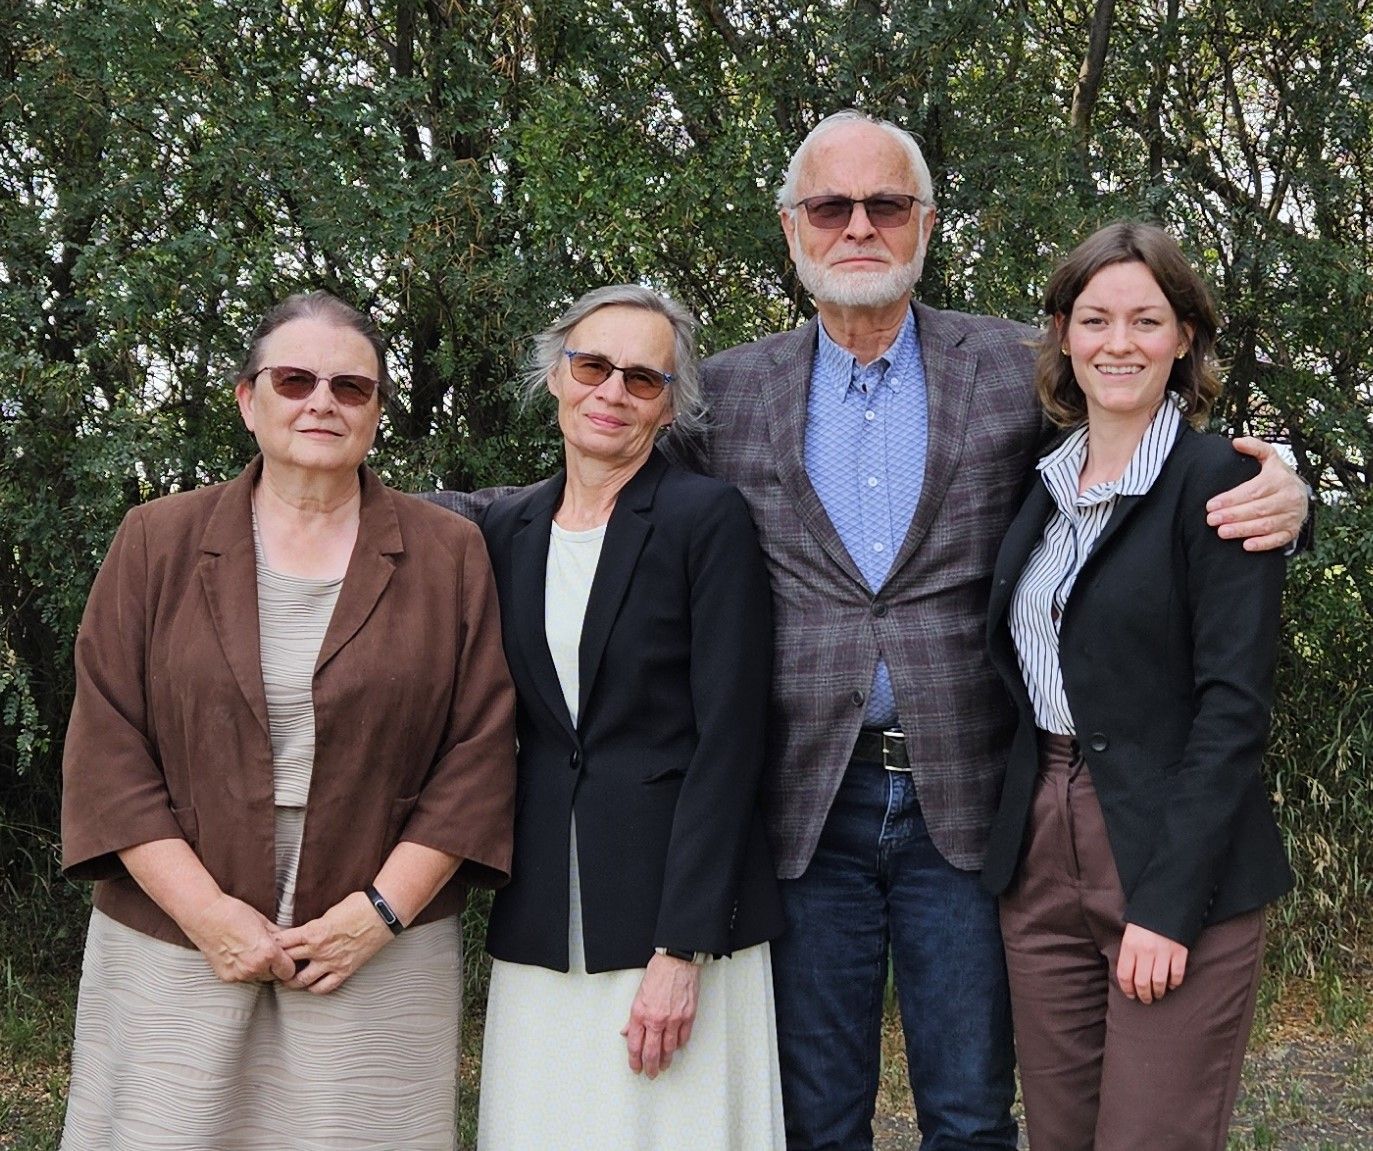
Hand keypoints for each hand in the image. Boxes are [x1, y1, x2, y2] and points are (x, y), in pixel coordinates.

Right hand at [183, 893, 294, 983]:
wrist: (206, 916)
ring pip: (258, 977)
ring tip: (249, 950)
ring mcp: (239, 974)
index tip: (285, 958)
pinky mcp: (226, 976)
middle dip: (273, 966)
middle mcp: (254, 967)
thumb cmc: (234, 913)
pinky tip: (237, 954)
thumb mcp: (263, 921)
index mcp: (268, 952)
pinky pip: (242, 977)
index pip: (288, 971)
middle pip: (274, 975)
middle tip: (265, 951)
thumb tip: (287, 942)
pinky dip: (242, 969)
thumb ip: (278, 936)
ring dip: (258, 968)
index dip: (288, 963)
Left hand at [275, 891, 394, 993]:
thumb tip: (303, 933)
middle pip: (287, 962)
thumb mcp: (329, 912)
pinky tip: (311, 984)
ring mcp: (331, 962)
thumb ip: (314, 926)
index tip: (268, 946)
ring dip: (292, 981)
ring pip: (301, 981)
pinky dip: (315, 988)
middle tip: (273, 964)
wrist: (382, 913)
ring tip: (288, 978)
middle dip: (277, 964)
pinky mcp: (345, 970)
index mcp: (313, 931)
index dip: (272, 945)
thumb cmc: (358, 906)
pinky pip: (324, 987)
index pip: (282, 942)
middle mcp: (319, 950)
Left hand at [620, 953, 700, 1077]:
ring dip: (666, 1060)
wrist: (677, 961)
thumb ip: (633, 1017)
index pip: (634, 1045)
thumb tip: (627, 1031)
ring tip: (664, 1065)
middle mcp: (656, 1019)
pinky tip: (676, 1047)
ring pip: (668, 1049)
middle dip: (649, 1067)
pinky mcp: (687, 1017)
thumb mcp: (638, 994)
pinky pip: (683, 1038)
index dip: (634, 1060)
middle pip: (651, 1053)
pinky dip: (679, 1045)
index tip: (636, 1067)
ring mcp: (673, 1020)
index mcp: (640, 1013)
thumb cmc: (659, 972)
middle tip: (650, 1073)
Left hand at [1116, 923, 1187, 1003]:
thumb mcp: (1130, 935)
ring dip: (1158, 992)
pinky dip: (1174, 983)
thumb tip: (1128, 978)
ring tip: (1157, 995)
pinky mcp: (1179, 952)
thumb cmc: (1144, 922)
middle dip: (1143, 995)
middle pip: (1142, 982)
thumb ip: (1128, 954)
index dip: (1127, 989)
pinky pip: (1177, 974)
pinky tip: (1171, 985)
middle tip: (1145, 999)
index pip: (1125, 975)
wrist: (1165, 905)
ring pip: (1159, 982)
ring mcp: (1163, 952)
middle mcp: (1145, 950)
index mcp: (1130, 945)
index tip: (1131, 995)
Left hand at [1205, 438, 1307, 550]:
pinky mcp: (1293, 531)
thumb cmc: (1277, 476)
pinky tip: (1246, 546)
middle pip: (1258, 508)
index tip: (1211, 505)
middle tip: (1212, 520)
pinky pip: (1279, 539)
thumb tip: (1237, 442)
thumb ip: (1254, 448)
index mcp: (1280, 479)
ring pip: (1266, 525)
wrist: (1300, 494)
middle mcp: (1289, 497)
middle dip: (1233, 515)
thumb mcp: (1269, 458)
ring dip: (1243, 530)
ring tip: (1222, 532)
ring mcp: (1292, 516)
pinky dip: (1263, 544)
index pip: (1253, 490)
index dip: (1231, 498)